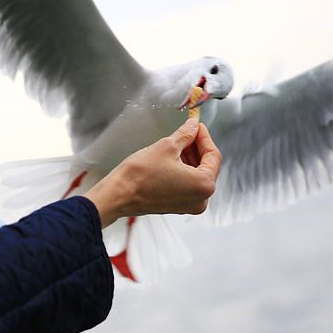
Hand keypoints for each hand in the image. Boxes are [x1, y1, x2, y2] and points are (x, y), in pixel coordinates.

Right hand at [84, 119, 221, 227]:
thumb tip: (193, 127)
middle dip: (198, 147)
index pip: (214, 155)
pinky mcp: (177, 205)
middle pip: (207, 166)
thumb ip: (186, 135)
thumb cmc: (140, 176)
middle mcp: (201, 199)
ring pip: (197, 175)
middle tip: (188, 131)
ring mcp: (189, 205)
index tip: (197, 126)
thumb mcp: (167, 146)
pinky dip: (184, 169)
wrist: (118, 195)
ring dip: (190, 157)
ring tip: (178, 142)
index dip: (205, 137)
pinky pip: (188, 184)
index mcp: (204, 185)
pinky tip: (174, 157)